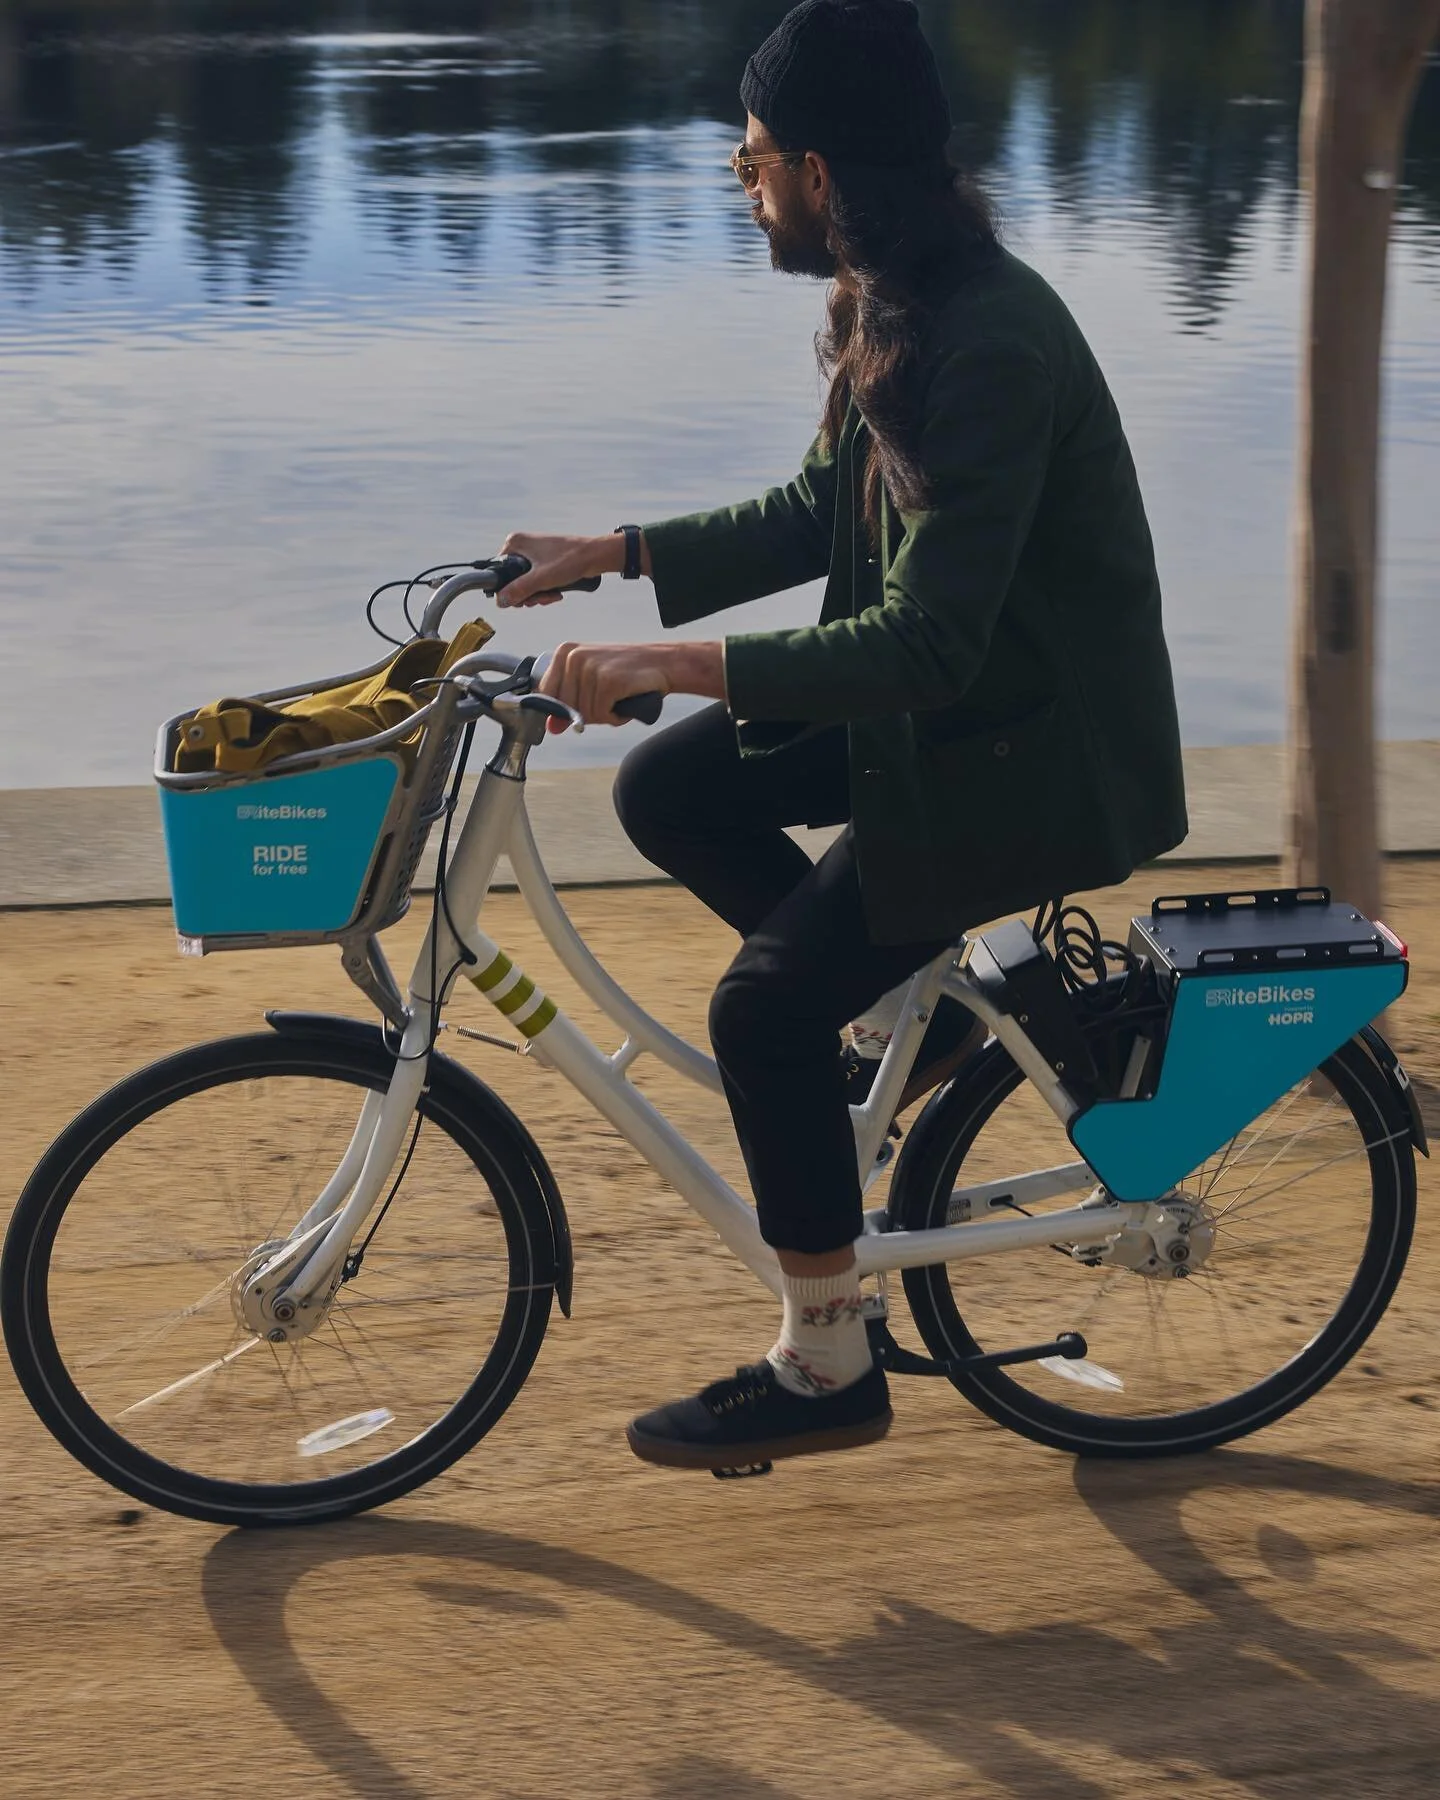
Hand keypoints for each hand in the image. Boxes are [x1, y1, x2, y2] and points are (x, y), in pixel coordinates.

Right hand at [495, 533, 619, 606]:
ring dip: (538, 594)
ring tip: (552, 595)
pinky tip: (556, 593)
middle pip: (513, 580)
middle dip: (529, 594)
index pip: (499, 573)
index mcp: (515, 543)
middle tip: (542, 598)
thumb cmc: (570, 560)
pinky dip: (545, 590)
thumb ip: (518, 590)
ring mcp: (533, 553)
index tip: (524, 599)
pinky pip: (537, 580)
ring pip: (527, 583)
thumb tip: (500, 601)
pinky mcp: (544, 560)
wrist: (595, 556)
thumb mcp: (541, 579)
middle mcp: (522, 545)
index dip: (510, 590)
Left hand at [537, 642, 670, 730]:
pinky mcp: (608, 680)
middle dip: (588, 714)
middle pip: (565, 708)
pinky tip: (625, 703)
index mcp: (565, 653)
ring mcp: (591, 668)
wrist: (663, 663)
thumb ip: (567, 705)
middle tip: (608, 701)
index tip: (583, 705)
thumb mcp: (591, 683)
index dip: (563, 709)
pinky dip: (615, 717)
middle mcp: (574, 657)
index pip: (546, 693)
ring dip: (604, 716)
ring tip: (618, 699)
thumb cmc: (626, 674)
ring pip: (584, 714)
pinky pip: (601, 714)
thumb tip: (551, 728)